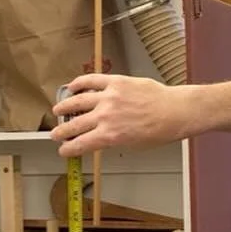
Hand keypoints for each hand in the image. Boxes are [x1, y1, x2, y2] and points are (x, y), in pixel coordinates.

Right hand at [51, 73, 187, 154]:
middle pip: (75, 124)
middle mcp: (105, 116)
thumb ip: (114, 140)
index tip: (63, 150)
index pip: (81, 143)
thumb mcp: (133, 145)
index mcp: (110, 136)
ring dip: (65, 106)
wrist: (175, 112)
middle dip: (62, 131)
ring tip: (57, 109)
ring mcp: (108, 97)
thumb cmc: (160, 131)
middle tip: (55, 134)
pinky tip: (71, 86)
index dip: (69, 149)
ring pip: (78, 101)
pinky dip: (79, 83)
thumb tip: (101, 138)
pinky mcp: (115, 82)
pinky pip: (91, 80)